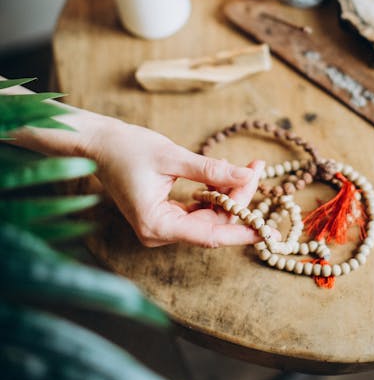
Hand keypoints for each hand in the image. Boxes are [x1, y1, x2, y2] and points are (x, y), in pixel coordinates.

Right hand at [87, 117, 268, 247]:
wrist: (100, 144)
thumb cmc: (128, 148)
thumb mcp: (172, 156)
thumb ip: (210, 169)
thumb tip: (246, 176)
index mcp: (157, 225)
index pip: (209, 235)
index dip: (241, 231)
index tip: (267, 228)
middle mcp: (159, 233)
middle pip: (213, 223)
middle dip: (239, 197)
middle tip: (256, 167)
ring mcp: (162, 226)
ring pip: (209, 216)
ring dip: (229, 193)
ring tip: (248, 166)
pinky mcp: (165, 216)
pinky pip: (198, 210)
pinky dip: (214, 193)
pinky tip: (225, 173)